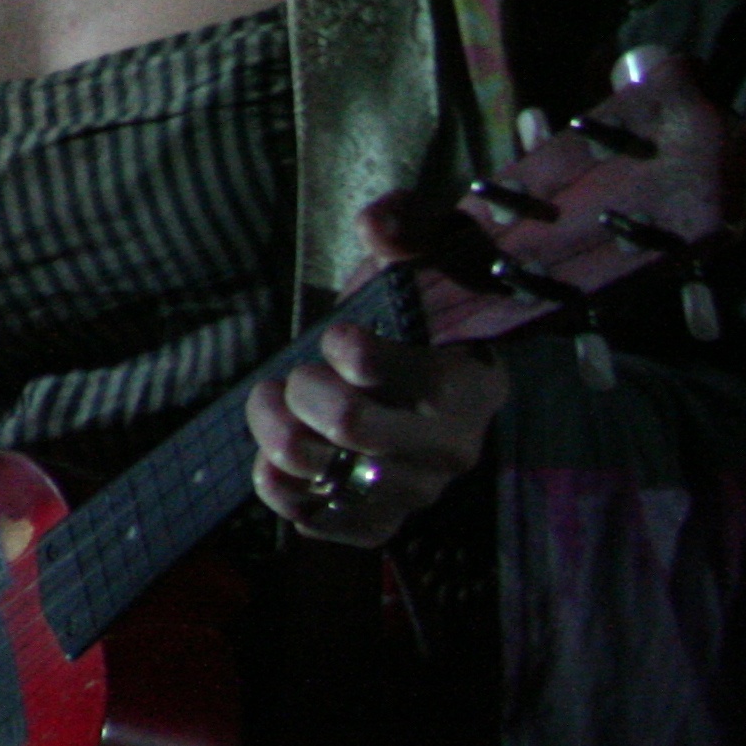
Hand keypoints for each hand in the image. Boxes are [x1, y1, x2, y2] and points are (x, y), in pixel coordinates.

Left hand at [244, 193, 510, 548]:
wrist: (437, 367)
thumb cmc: (431, 303)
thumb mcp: (433, 250)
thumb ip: (409, 224)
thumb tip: (374, 223)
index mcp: (476, 384)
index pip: (405, 377)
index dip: (348, 349)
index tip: (337, 336)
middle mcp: (455, 449)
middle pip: (352, 425)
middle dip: (304, 388)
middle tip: (295, 371)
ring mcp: (417, 492)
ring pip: (323, 473)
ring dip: (274, 432)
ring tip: (269, 402)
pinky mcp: (380, 522)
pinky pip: (318, 521)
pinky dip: (279, 489)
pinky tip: (270, 458)